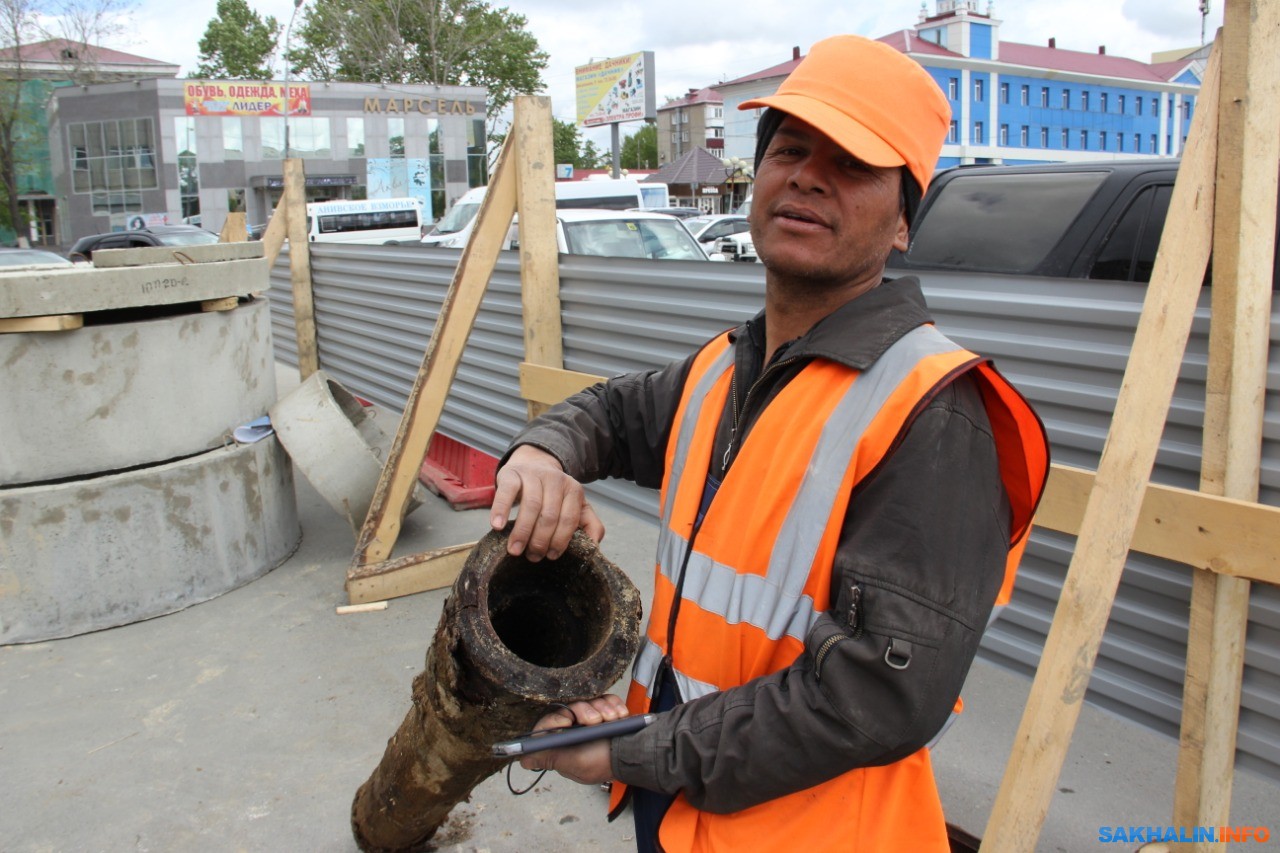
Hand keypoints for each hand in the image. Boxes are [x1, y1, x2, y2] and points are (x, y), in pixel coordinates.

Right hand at [491, 445, 604, 560]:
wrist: (533, 464)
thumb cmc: (553, 494)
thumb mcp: (575, 505)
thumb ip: (589, 523)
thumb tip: (595, 544)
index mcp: (573, 489)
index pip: (569, 519)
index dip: (560, 540)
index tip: (551, 557)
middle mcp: (555, 480)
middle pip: (549, 515)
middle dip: (540, 541)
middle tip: (532, 557)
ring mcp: (533, 475)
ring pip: (531, 505)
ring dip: (522, 532)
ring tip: (515, 550)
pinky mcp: (512, 474)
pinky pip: (507, 492)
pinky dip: (501, 510)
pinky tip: (497, 526)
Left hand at [518, 696, 627, 784]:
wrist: (638, 753)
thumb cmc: (605, 762)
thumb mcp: (574, 763)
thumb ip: (549, 757)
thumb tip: (524, 760)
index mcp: (565, 745)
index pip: (549, 724)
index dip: (557, 719)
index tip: (568, 721)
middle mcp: (577, 732)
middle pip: (571, 708)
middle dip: (584, 711)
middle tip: (596, 721)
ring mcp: (594, 722)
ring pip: (589, 701)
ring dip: (602, 708)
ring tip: (612, 719)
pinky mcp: (610, 714)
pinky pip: (606, 699)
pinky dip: (613, 705)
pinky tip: (620, 715)